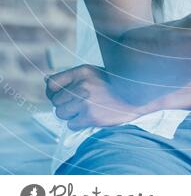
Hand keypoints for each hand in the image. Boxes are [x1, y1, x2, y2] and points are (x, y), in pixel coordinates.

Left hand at [45, 64, 190, 127]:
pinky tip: (92, 116)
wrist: (138, 93)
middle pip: (56, 102)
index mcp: (82, 71)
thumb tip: (46, 81)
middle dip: (64, 104)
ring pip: (62, 114)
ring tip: (86, 109)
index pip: (51, 84)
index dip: (53, 92)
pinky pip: (72, 124)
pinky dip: (79, 122)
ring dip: (71, 114)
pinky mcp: (91, 117)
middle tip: (79, 103)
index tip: (60, 95)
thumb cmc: (114, 83)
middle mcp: (82, 85)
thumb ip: (72, 77)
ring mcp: (86, 102)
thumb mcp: (93, 73)